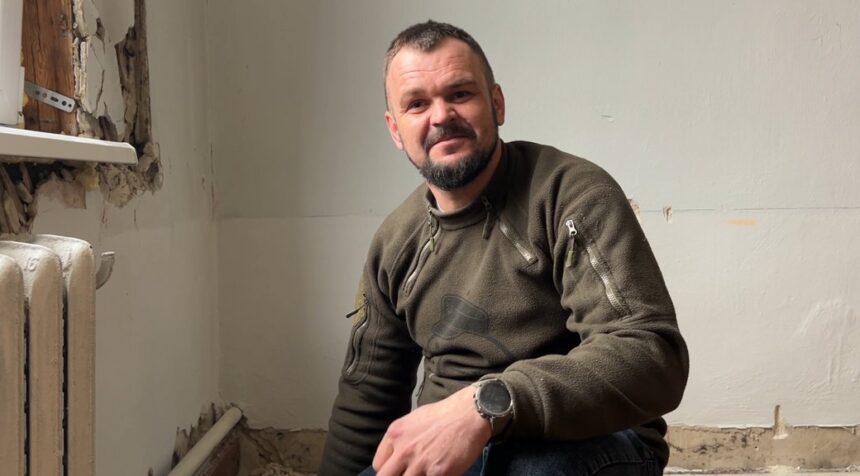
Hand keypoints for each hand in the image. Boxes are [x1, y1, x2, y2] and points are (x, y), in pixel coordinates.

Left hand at [373, 385, 491, 474]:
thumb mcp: (414, 420)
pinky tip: (439, 473)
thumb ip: (402, 439)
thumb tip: (397, 455)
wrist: (470, 414)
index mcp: (395, 434)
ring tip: (425, 472)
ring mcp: (420, 462)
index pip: (378, 465)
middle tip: (410, 473)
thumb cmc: (444, 415)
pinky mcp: (438, 473)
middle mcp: (403, 449)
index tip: (398, 471)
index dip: (389, 471)